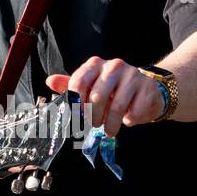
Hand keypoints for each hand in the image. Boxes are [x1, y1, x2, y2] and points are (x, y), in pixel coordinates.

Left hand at [46, 57, 166, 135]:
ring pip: (116, 106)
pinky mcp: (146, 87)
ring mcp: (132, 75)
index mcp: (95, 64)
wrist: (146, 92)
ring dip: (111, 124)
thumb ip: (71, 86)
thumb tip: (50, 81)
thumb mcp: (91, 88)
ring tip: (110, 130)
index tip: (77, 118)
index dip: (76, 104)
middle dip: (93, 117)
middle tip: (94, 125)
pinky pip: (134, 111)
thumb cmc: (113, 92)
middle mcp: (113, 66)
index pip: (78, 82)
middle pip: (96, 97)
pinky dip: (129, 121)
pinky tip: (128, 119)